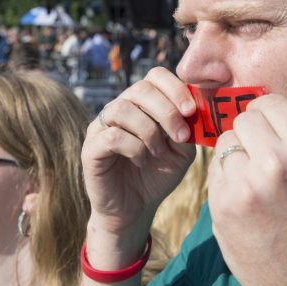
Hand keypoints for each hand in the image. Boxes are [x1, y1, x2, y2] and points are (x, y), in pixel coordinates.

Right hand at [82, 67, 196, 237]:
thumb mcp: (181, 152)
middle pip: (140, 88)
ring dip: (149, 130)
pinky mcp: (90, 148)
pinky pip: (112, 135)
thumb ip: (188, 129)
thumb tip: (195, 111)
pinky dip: (134, 147)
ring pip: (123, 108)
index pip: (155, 76)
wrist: (135, 209)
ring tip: (158, 152)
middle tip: (180, 136)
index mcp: (142, 104)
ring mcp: (101, 126)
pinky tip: (141, 161)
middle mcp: (119, 108)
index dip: (175, 88)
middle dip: (166, 111)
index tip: (191, 111)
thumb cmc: (157, 176)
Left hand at [208, 94, 286, 285]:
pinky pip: (214, 172)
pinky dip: (223, 183)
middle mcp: (278, 160)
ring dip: (232, 161)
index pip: (269, 102)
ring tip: (254, 190)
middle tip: (258, 164)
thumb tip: (249, 109)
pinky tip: (242, 206)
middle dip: (246, 137)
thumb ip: (286, 140)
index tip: (266, 134)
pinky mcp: (222, 204)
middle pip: (243, 120)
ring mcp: (247, 183)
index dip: (264, 117)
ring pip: (224, 145)